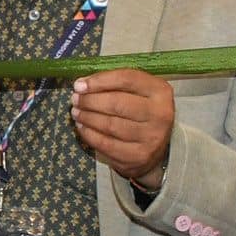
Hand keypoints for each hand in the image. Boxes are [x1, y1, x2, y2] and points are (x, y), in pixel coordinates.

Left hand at [70, 68, 175, 190]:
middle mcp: (160, 114)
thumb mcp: (138, 91)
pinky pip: (106, 144)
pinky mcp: (138, 156)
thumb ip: (114, 83)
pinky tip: (82, 127)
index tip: (79, 84)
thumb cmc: (141, 111)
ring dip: (87, 117)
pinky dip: (89, 134)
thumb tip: (82, 84)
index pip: (127, 79)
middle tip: (75, 99)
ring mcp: (151, 137)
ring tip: (76, 112)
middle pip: (116, 103)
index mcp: (160, 91)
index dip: (99, 81)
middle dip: (90, 101)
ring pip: (109, 125)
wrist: (157, 147)